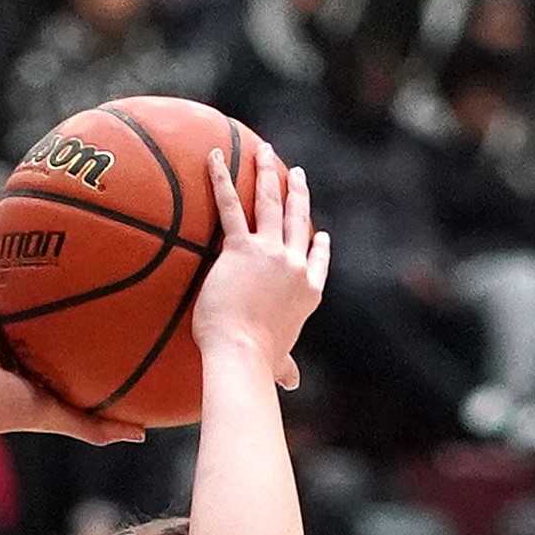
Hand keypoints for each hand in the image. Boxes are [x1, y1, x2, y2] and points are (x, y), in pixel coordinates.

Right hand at [0, 223, 146, 447]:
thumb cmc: (10, 414)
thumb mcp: (65, 415)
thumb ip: (101, 425)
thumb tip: (143, 435)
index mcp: (37, 346)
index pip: (66, 315)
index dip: (88, 295)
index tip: (116, 272)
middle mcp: (17, 323)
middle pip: (45, 284)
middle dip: (64, 257)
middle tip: (93, 228)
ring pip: (13, 268)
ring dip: (25, 239)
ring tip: (47, 205)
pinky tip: (7, 211)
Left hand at [194, 143, 327, 390]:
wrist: (241, 355)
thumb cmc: (257, 363)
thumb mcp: (278, 362)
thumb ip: (285, 367)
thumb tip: (291, 383)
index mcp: (307, 292)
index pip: (316, 261)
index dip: (317, 245)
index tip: (319, 233)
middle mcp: (294, 266)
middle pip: (297, 220)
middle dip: (297, 193)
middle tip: (295, 174)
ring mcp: (270, 253)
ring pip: (271, 204)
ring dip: (269, 174)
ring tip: (266, 151)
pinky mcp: (241, 249)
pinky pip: (230, 206)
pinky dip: (222, 179)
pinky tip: (214, 157)